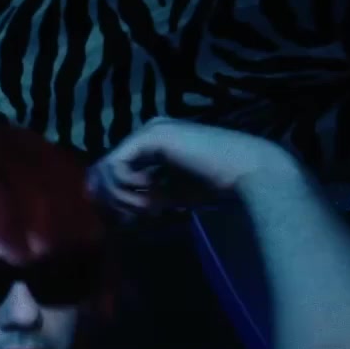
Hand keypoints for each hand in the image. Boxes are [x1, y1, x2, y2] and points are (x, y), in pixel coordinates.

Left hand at [89, 117, 300, 215]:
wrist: (245, 172)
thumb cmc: (214, 184)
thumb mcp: (169, 193)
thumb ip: (143, 196)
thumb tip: (115, 210)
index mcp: (151, 145)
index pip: (113, 169)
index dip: (113, 196)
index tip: (132, 216)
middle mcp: (146, 133)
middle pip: (104, 168)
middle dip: (114, 198)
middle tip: (138, 214)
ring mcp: (147, 131)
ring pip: (107, 169)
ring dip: (121, 196)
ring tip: (148, 207)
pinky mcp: (150, 136)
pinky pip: (116, 166)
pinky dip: (126, 187)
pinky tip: (150, 195)